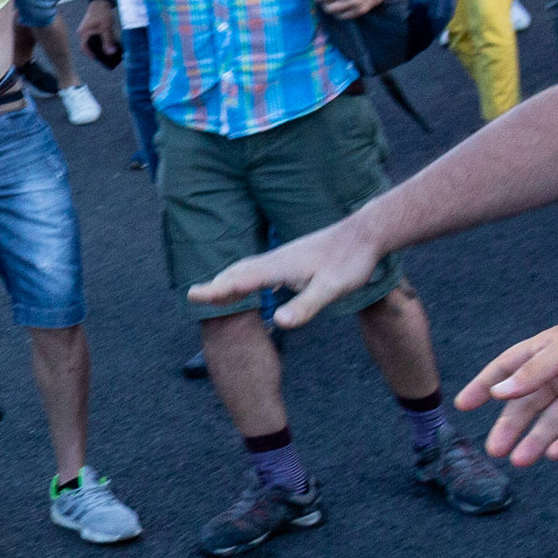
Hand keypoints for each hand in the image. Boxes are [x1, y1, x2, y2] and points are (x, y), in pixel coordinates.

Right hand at [80, 0, 122, 68]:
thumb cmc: (102, 13)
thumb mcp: (106, 28)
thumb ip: (108, 41)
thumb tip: (111, 53)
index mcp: (84, 33)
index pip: (84, 48)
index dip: (91, 55)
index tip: (99, 60)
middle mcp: (83, 32)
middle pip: (90, 45)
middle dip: (98, 50)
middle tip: (107, 55)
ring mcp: (87, 29)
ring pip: (94, 40)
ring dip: (101, 44)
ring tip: (111, 48)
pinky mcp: (92, 26)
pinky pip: (96, 35)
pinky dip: (103, 38)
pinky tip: (111, 40)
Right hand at [189, 215, 383, 329]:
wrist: (365, 234)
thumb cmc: (350, 262)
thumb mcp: (331, 290)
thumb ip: (306, 306)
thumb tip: (280, 324)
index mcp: (279, 268)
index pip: (240, 281)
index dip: (216, 290)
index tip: (191, 295)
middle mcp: (276, 260)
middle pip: (238, 271)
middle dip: (216, 284)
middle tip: (194, 295)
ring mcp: (284, 257)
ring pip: (248, 267)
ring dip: (229, 278)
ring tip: (216, 288)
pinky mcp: (293, 257)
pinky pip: (261, 267)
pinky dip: (247, 274)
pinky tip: (255, 281)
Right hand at [454, 303, 557, 464]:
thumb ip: (534, 372)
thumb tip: (499, 393)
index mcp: (549, 350)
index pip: (508, 369)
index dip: (487, 385)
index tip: (464, 405)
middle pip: (528, 403)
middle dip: (510, 425)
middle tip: (494, 449)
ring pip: (553, 421)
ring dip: (535, 440)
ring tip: (520, 461)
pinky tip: (553, 455)